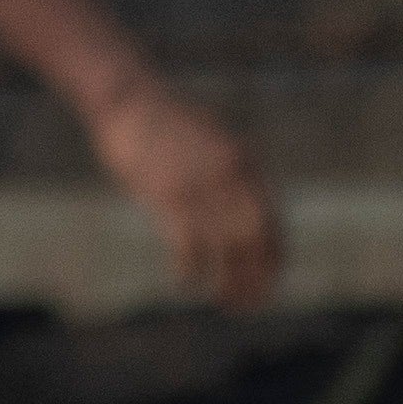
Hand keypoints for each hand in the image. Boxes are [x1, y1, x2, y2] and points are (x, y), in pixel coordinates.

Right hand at [86, 73, 275, 308]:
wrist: (128, 97)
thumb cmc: (167, 121)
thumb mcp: (213, 140)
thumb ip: (232, 172)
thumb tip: (242, 210)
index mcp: (245, 163)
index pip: (272, 223)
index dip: (273, 260)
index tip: (268, 283)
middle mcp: (229, 177)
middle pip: (254, 243)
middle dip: (257, 280)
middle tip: (249, 306)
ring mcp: (199, 186)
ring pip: (226, 250)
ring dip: (228, 284)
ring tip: (224, 303)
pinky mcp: (167, 195)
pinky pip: (189, 246)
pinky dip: (191, 270)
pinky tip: (186, 281)